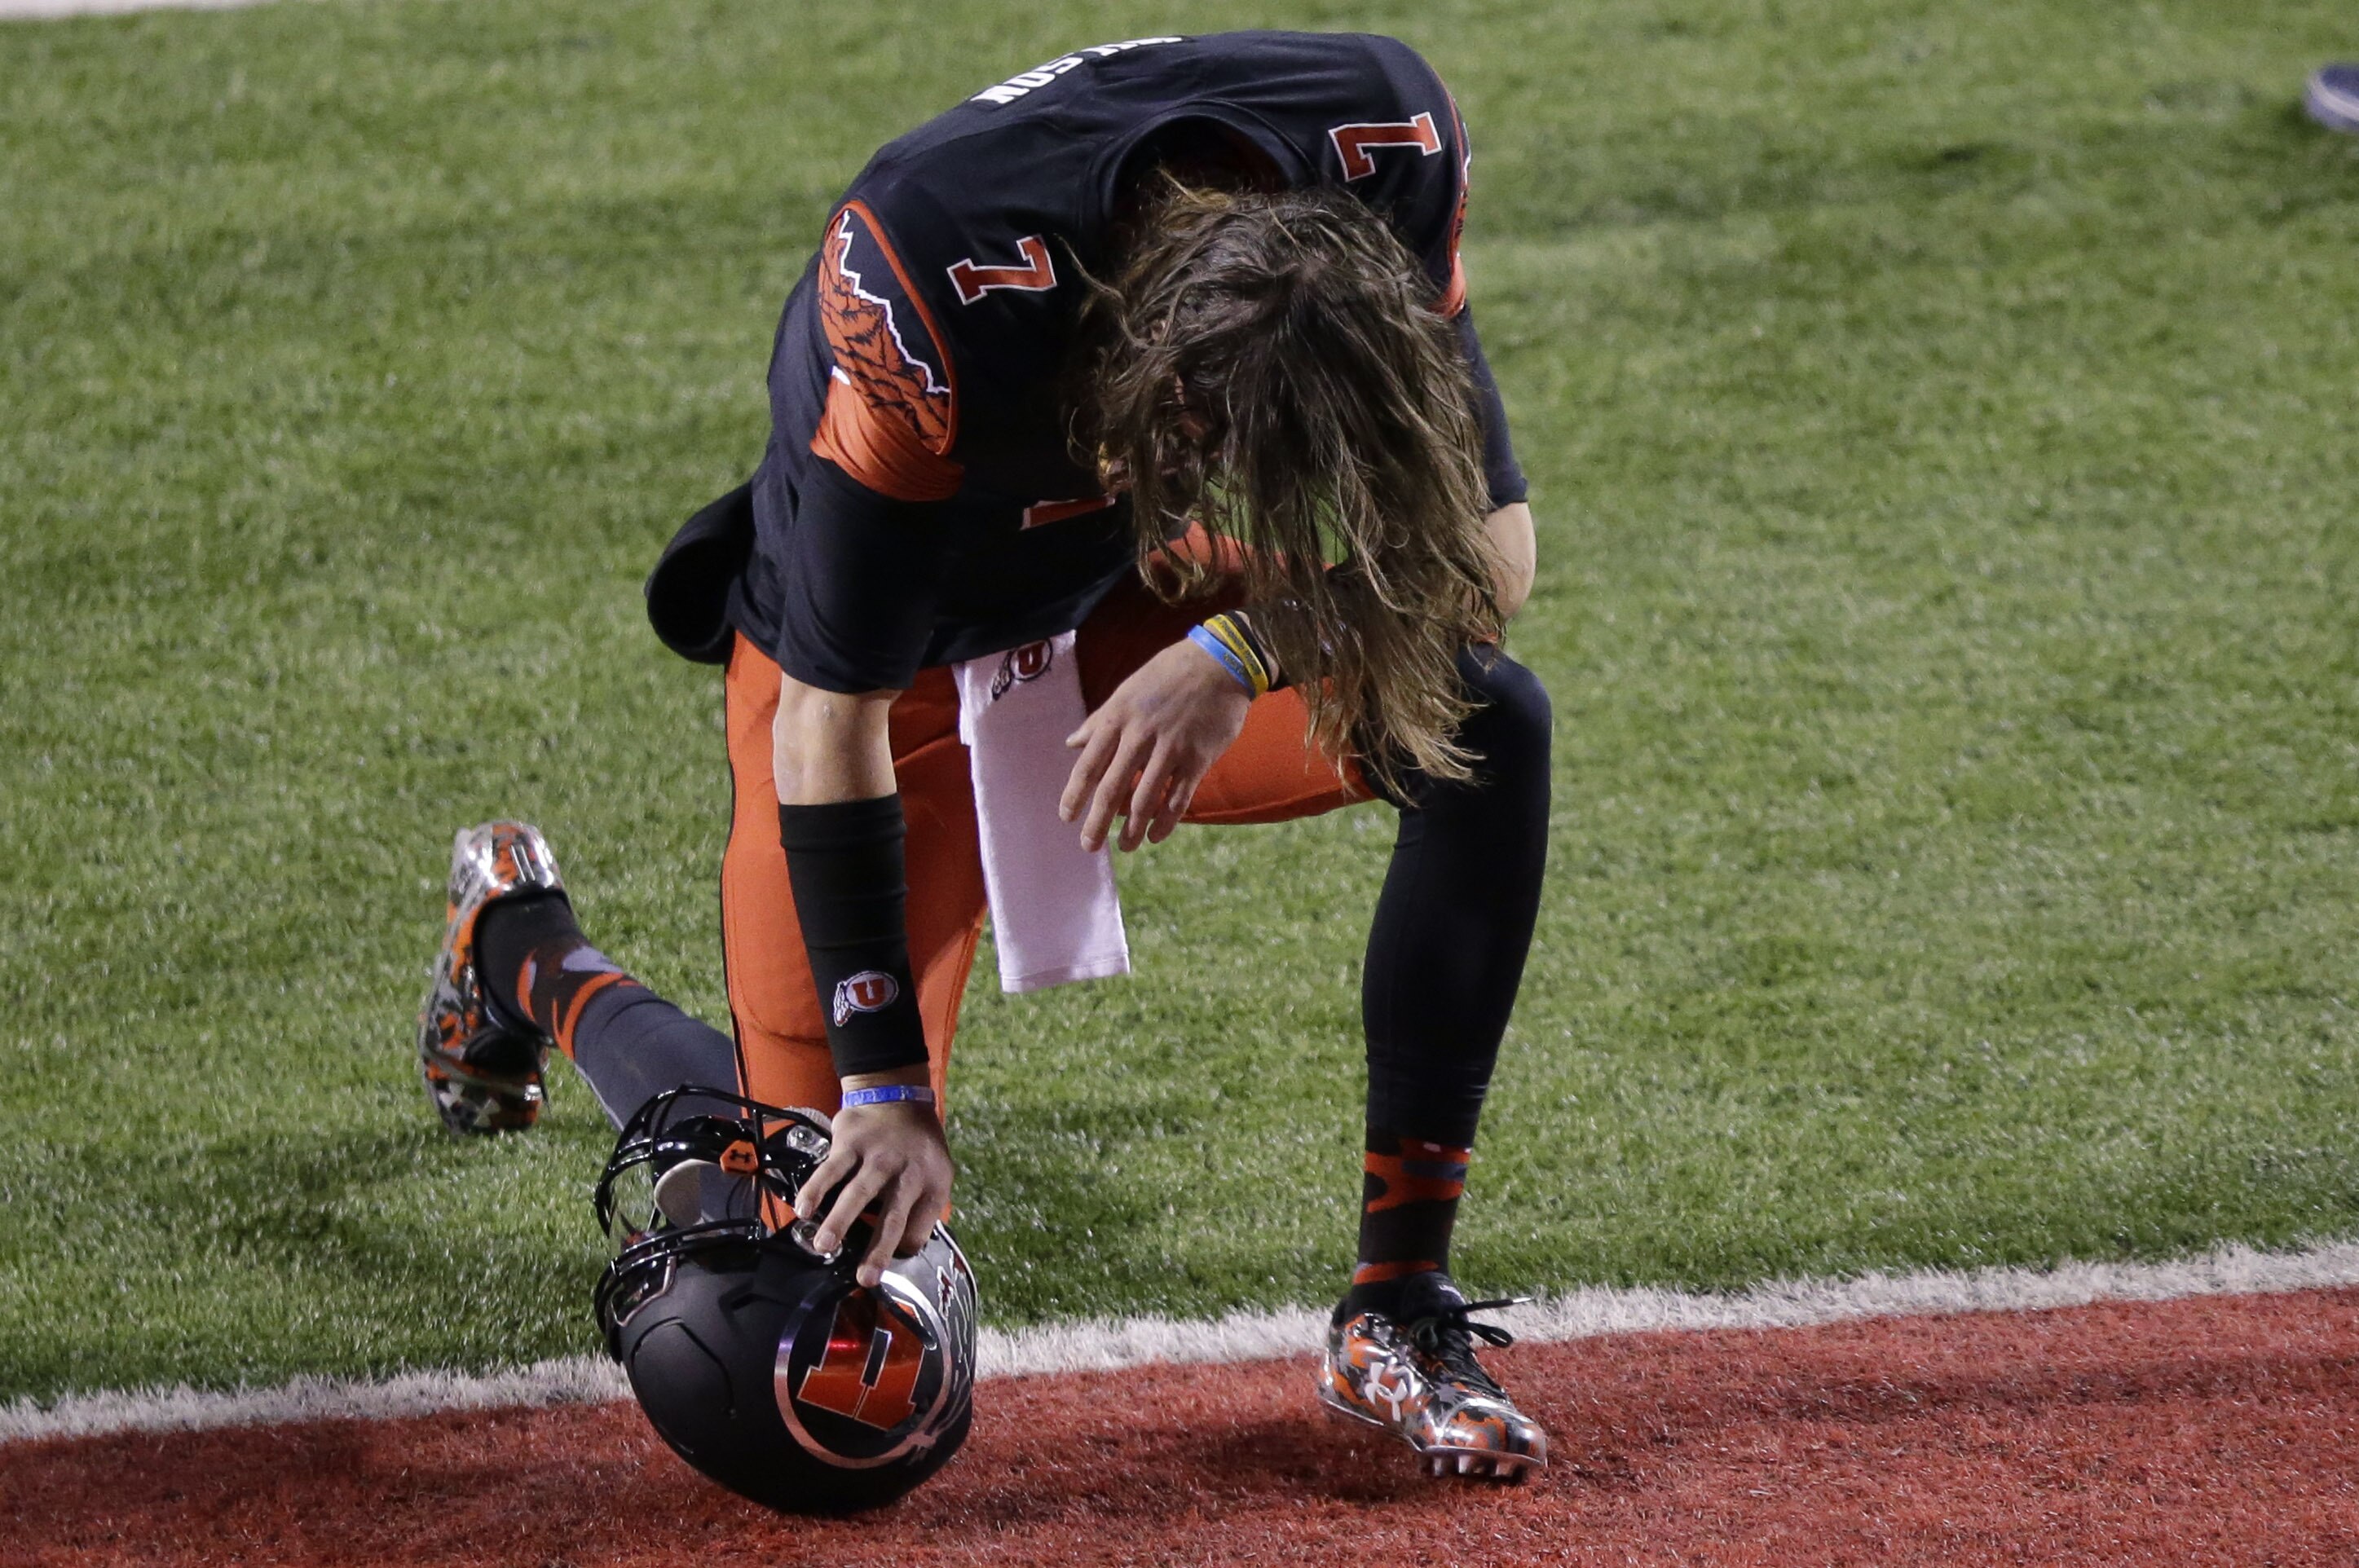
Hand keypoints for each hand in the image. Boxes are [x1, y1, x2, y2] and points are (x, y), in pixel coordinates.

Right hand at [795, 1078, 953, 1288]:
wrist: (899, 1097)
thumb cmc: (916, 1148)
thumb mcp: (936, 1174)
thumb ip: (921, 1209)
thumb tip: (902, 1250)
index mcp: (933, 1184)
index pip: (919, 1229)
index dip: (901, 1251)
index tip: (880, 1268)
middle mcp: (908, 1171)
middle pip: (893, 1216)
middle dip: (878, 1249)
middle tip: (864, 1278)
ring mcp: (878, 1155)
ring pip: (857, 1192)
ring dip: (840, 1220)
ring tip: (824, 1246)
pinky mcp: (852, 1142)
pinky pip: (831, 1169)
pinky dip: (815, 1189)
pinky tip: (803, 1209)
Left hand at [1060, 636, 1253, 851]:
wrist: (1219, 663)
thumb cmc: (1168, 674)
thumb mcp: (1127, 690)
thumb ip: (1100, 720)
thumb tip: (1072, 743)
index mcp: (1118, 718)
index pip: (1089, 765)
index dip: (1075, 794)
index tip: (1066, 817)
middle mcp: (1140, 736)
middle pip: (1111, 788)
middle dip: (1097, 822)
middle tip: (1089, 845)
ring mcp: (1170, 748)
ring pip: (1144, 799)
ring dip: (1131, 829)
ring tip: (1125, 846)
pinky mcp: (1198, 758)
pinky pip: (1178, 798)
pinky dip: (1165, 822)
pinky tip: (1155, 836)